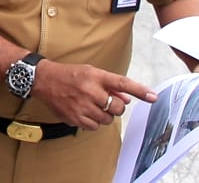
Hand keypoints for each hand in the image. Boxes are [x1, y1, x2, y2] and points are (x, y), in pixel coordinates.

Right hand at [31, 60, 157, 131]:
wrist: (44, 80)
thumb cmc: (70, 75)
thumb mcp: (91, 73)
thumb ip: (110, 86)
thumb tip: (126, 98)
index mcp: (96, 76)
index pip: (123, 83)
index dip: (140, 91)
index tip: (153, 97)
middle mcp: (91, 91)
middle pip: (118, 107)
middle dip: (116, 106)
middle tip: (105, 101)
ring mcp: (82, 105)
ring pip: (108, 119)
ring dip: (105, 115)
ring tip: (93, 105)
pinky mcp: (75, 117)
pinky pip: (95, 126)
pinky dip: (94, 122)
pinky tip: (85, 112)